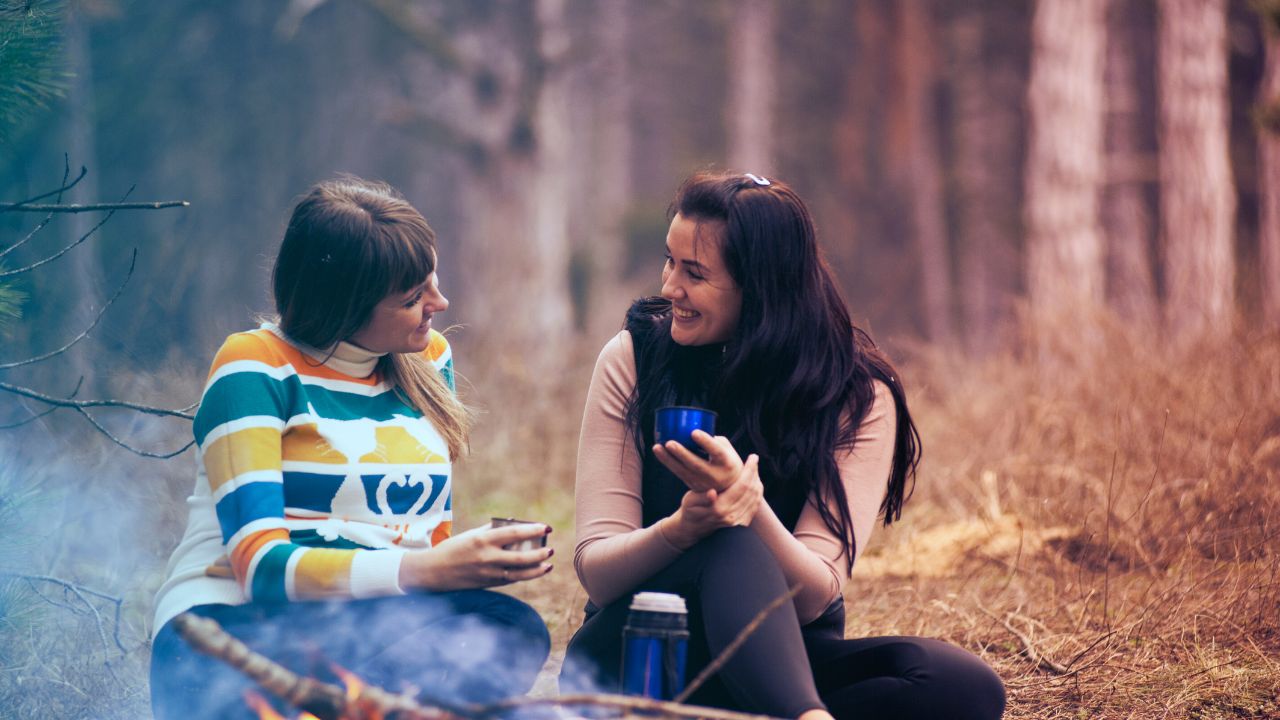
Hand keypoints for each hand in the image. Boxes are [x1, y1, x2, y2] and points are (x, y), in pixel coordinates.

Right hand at [398, 522, 552, 590]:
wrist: (433, 572)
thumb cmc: (453, 549)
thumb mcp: (472, 535)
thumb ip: (492, 530)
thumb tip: (514, 525)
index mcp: (483, 540)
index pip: (514, 533)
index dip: (533, 530)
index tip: (547, 527)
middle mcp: (487, 557)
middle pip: (521, 557)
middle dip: (539, 553)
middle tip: (550, 549)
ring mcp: (488, 573)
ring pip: (519, 573)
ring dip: (537, 569)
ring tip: (548, 564)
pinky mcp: (487, 584)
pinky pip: (511, 580)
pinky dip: (524, 576)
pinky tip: (534, 571)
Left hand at [654, 430, 742, 492]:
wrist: (730, 486)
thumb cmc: (727, 460)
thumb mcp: (727, 449)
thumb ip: (712, 439)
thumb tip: (693, 428)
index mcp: (727, 463)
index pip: (716, 452)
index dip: (706, 442)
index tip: (694, 432)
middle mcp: (715, 475)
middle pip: (696, 464)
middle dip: (681, 454)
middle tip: (669, 443)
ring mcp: (703, 483)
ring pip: (683, 471)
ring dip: (668, 459)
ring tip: (657, 447)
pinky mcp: (693, 485)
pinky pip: (678, 473)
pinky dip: (668, 462)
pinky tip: (659, 452)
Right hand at [660, 454, 761, 549]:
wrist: (694, 527)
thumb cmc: (690, 509)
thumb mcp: (691, 500)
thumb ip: (702, 497)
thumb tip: (712, 493)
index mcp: (719, 509)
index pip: (742, 486)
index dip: (749, 470)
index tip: (753, 457)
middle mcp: (731, 516)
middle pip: (751, 490)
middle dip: (754, 473)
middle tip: (754, 459)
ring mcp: (738, 521)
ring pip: (755, 497)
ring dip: (757, 481)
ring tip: (754, 468)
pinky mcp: (741, 523)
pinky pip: (755, 505)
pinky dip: (757, 492)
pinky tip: (755, 482)